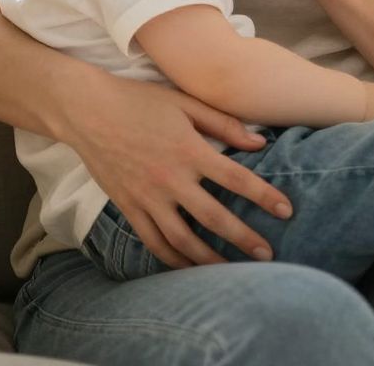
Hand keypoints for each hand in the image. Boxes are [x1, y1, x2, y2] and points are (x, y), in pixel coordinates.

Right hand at [61, 70, 292, 268]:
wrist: (87, 111)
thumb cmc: (140, 101)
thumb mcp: (185, 103)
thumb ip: (224, 123)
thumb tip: (259, 141)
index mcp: (188, 150)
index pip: (236, 178)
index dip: (264, 196)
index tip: (286, 210)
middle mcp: (169, 178)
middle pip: (214, 217)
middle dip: (244, 238)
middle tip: (267, 255)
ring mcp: (146, 197)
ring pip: (182, 239)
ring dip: (209, 259)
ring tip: (232, 272)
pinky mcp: (127, 207)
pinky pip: (153, 241)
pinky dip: (172, 258)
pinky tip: (189, 267)